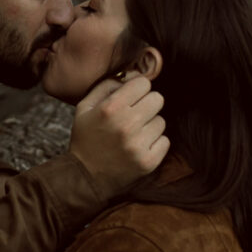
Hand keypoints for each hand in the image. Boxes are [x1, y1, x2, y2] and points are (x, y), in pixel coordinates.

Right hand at [68, 75, 168, 198]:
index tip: (132, 97)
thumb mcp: (86, 107)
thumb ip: (107, 85)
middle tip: (135, 115)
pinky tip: (139, 146)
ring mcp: (138, 145)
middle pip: (157, 99)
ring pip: (161, 121)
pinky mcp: (148, 161)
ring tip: (134, 134)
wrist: (86, 177)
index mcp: (110, 108)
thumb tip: (133, 74)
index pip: (143, 83)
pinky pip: (165, 141)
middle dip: (147, 104)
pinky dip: (155, 143)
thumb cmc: (86, 138)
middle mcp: (126, 125)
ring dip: (150, 125)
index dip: (138, 88)